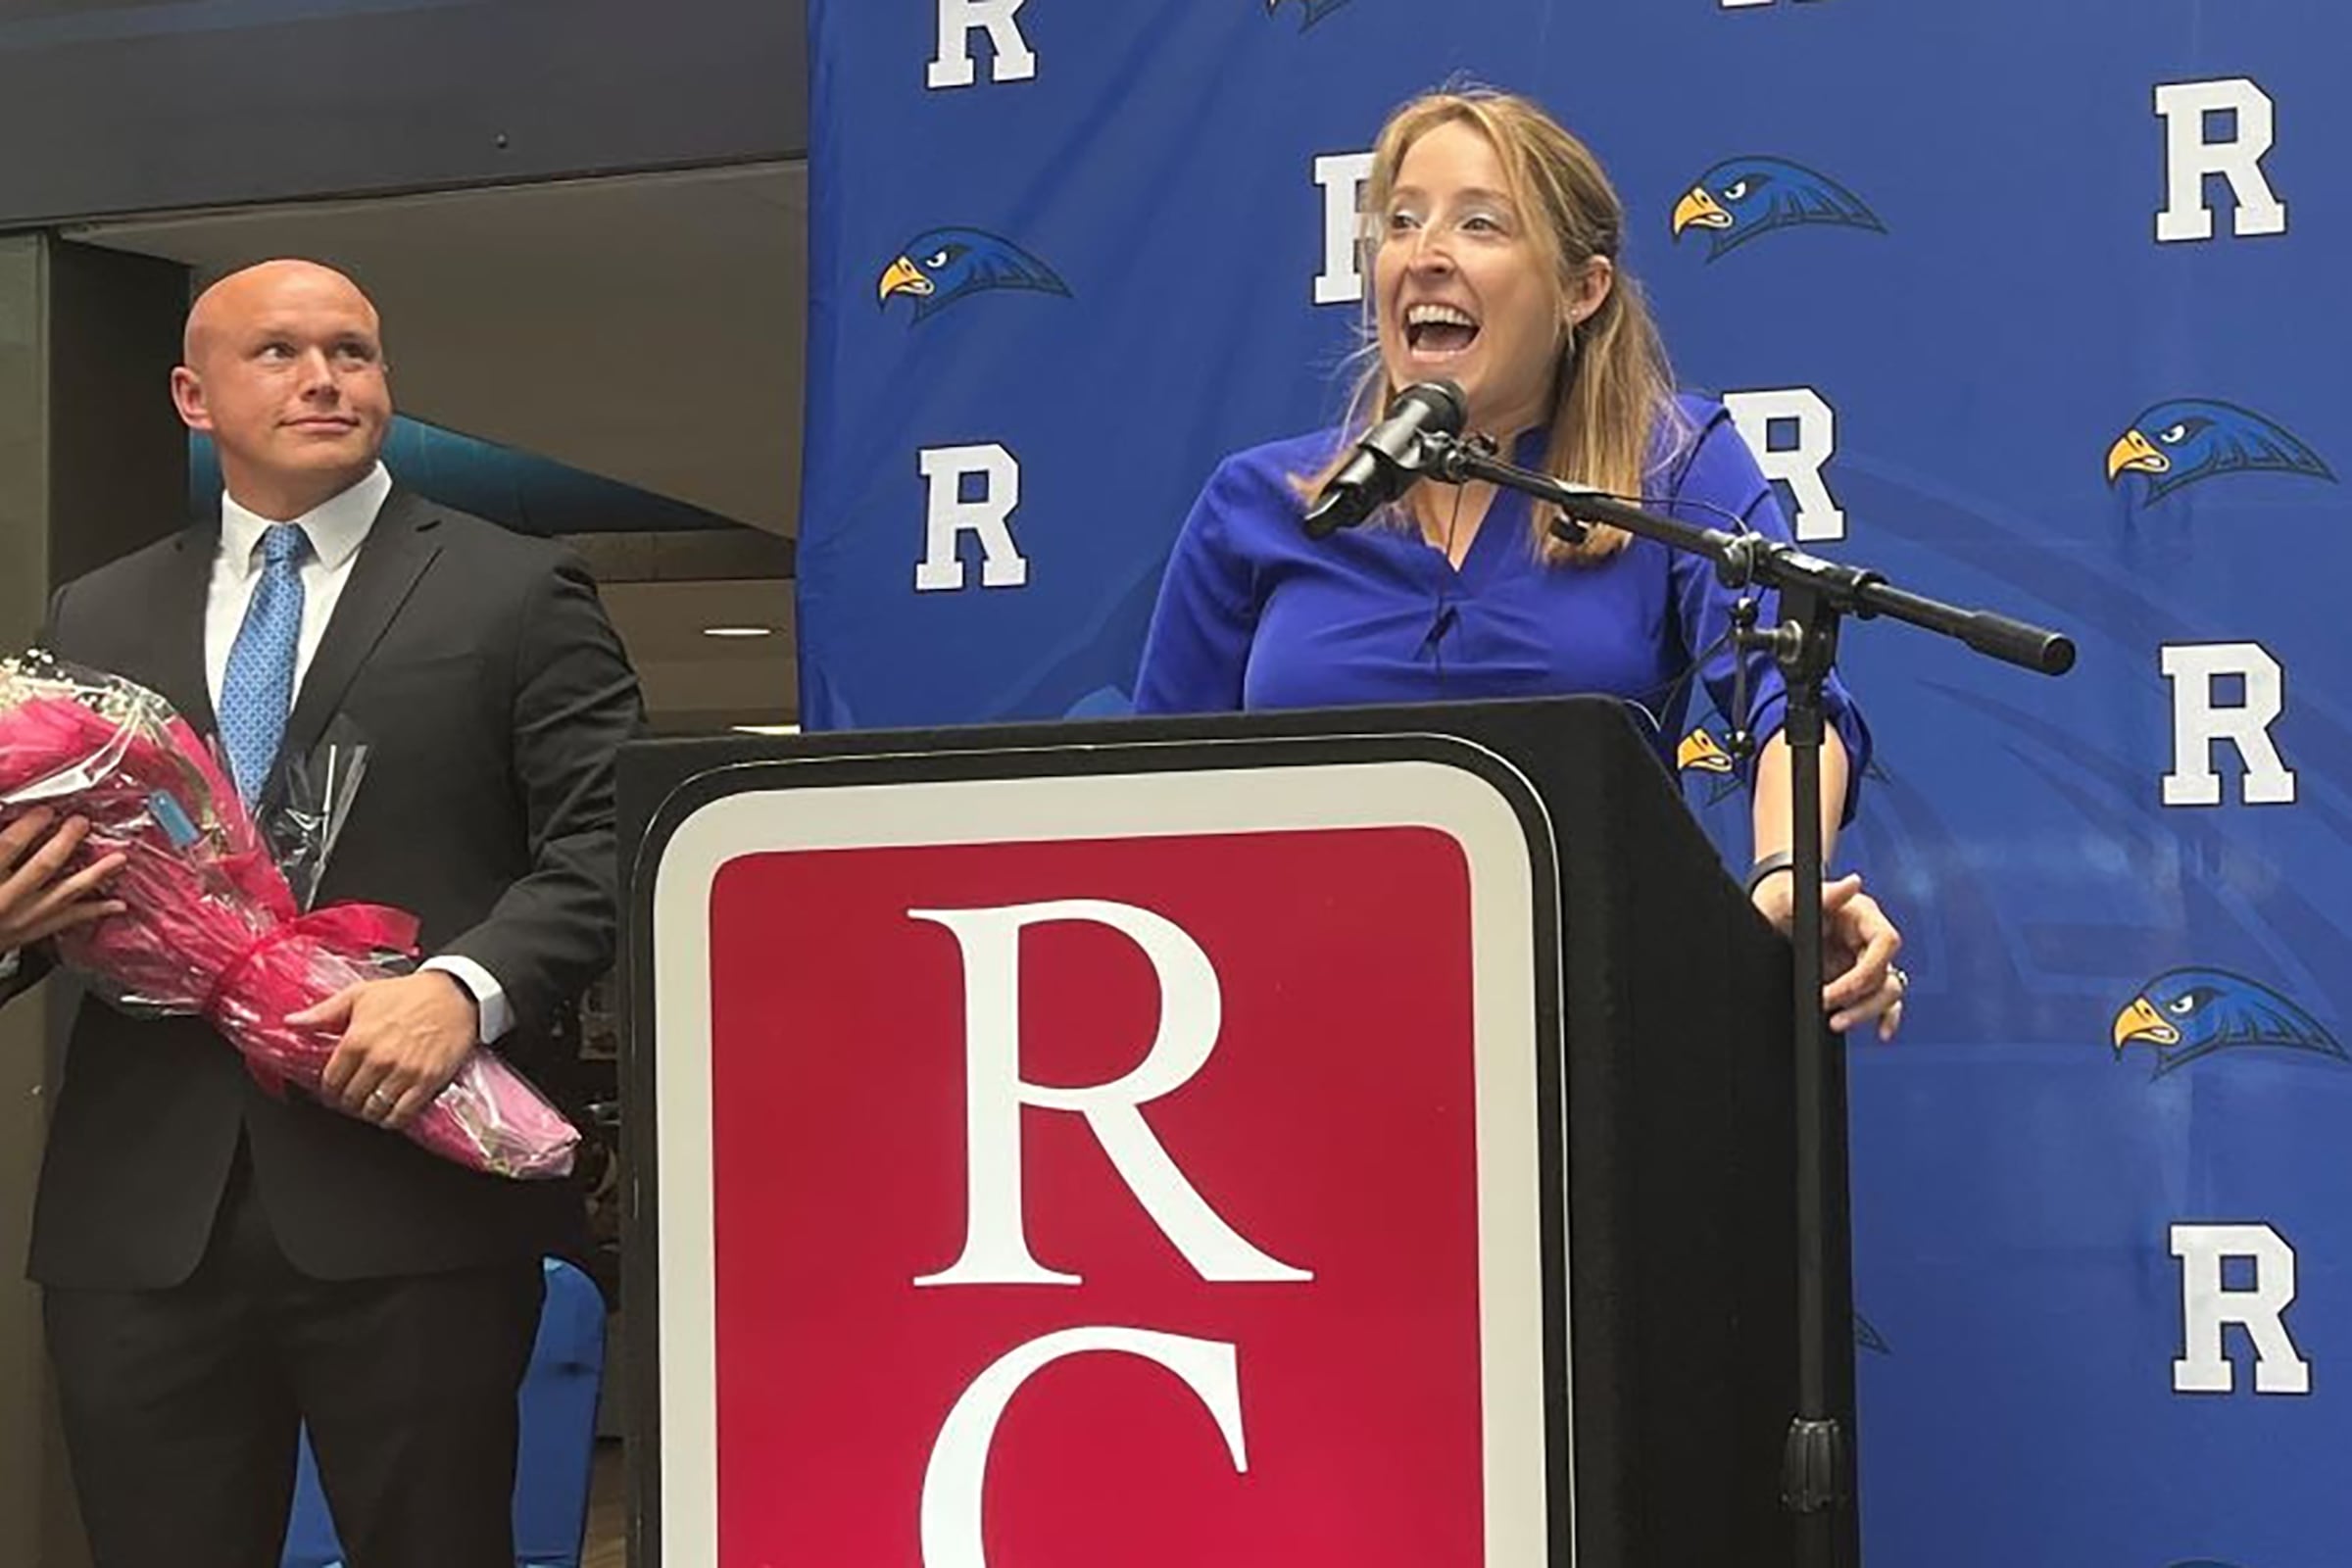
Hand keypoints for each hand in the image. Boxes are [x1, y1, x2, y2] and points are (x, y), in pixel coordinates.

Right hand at [0, 809, 127, 950]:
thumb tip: (2, 816)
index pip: (7, 850)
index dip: (27, 829)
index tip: (45, 811)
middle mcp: (5, 901)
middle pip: (42, 868)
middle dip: (65, 843)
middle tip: (81, 823)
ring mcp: (22, 920)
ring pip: (65, 894)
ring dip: (95, 875)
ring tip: (118, 859)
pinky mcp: (32, 932)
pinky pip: (68, 920)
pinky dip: (95, 911)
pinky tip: (117, 903)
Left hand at [297, 971, 479, 1130]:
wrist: (455, 994)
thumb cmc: (408, 994)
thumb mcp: (360, 995)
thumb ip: (323, 1013)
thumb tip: (292, 1022)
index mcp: (357, 1040)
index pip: (331, 1082)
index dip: (330, 1089)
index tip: (335, 1088)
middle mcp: (378, 1059)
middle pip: (351, 1099)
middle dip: (349, 1101)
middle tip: (354, 1096)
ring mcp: (404, 1072)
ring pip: (374, 1110)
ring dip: (370, 1111)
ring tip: (372, 1103)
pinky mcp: (427, 1081)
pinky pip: (402, 1114)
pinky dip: (392, 1119)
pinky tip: (391, 1110)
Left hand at [1752, 871, 1906, 1040]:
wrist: (1773, 914)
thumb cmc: (1783, 901)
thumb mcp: (1792, 896)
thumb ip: (1823, 893)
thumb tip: (1853, 883)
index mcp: (1863, 916)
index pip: (1885, 943)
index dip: (1866, 971)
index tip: (1833, 990)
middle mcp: (1869, 940)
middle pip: (1887, 974)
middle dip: (1862, 1000)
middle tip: (1829, 1013)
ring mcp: (1865, 962)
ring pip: (1887, 991)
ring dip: (1867, 1012)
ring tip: (1836, 1023)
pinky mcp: (1859, 981)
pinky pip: (1883, 1001)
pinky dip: (1886, 1017)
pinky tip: (1882, 1033)